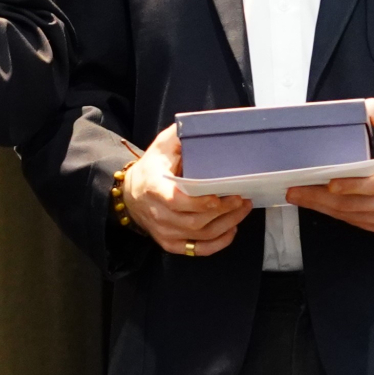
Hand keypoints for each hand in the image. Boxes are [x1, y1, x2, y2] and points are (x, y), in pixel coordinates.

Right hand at [122, 123, 251, 256]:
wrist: (130, 194)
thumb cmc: (152, 168)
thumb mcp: (161, 146)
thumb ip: (180, 136)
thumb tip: (203, 124)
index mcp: (153, 188)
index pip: (177, 201)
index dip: (200, 202)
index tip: (220, 196)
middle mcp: (157, 214)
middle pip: (195, 220)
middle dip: (223, 211)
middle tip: (242, 199)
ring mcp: (164, 232)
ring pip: (200, 234)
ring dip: (227, 224)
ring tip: (242, 209)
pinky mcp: (170, 243)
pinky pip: (198, 250)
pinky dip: (218, 243)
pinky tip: (231, 229)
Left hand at [287, 97, 373, 234]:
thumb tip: (361, 106)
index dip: (352, 186)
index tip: (330, 183)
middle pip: (353, 205)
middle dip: (320, 198)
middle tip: (295, 190)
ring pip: (350, 216)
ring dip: (322, 207)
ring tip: (299, 196)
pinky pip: (356, 222)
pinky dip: (335, 213)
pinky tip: (318, 204)